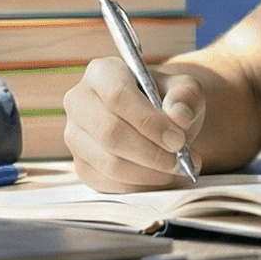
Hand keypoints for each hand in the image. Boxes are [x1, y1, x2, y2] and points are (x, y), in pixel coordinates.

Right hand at [64, 57, 203, 192]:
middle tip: (180, 161)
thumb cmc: (167, 101)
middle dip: (150, 153)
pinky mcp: (81, 164)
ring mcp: (75, 135)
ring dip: (148, 173)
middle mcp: (79, 101)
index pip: (117, 96)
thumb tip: (178, 116)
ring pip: (109, 163)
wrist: (158, 123)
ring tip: (177, 170)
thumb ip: (185, 97)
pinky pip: (108, 183)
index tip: (177, 140)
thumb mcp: (185, 90)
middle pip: (110, 133)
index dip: (148, 121)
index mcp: (101, 72)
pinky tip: (161, 178)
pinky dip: (139, 186)